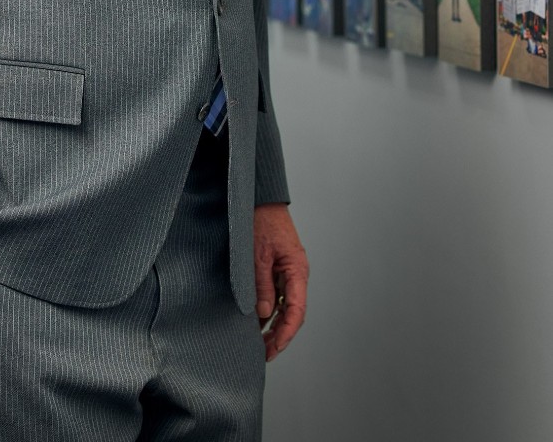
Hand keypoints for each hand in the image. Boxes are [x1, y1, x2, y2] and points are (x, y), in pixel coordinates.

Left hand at [253, 203, 307, 361]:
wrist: (260, 198)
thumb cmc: (261, 221)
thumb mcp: (258, 254)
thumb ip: (262, 284)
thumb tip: (263, 314)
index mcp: (297, 270)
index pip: (296, 310)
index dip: (286, 333)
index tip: (274, 349)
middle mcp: (295, 274)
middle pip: (292, 313)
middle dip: (279, 335)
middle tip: (264, 354)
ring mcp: (287, 272)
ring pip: (283, 306)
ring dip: (273, 325)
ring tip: (258, 344)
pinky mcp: (277, 269)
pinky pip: (276, 295)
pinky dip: (267, 310)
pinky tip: (256, 323)